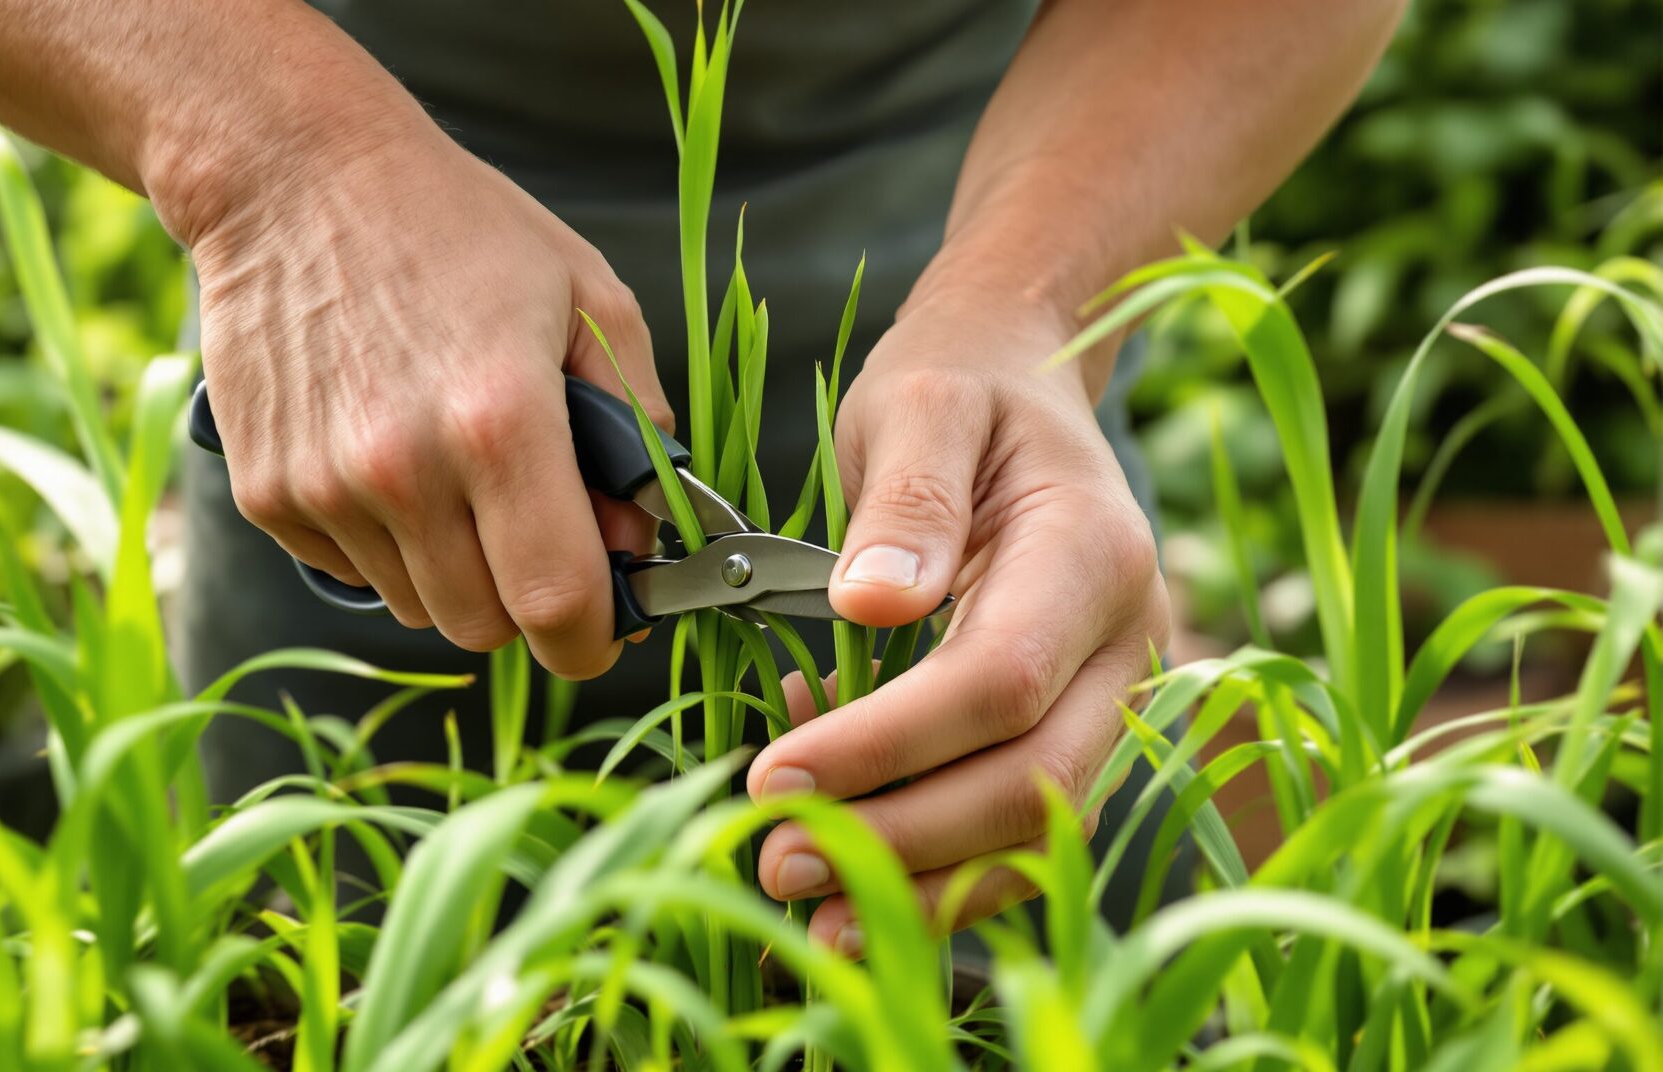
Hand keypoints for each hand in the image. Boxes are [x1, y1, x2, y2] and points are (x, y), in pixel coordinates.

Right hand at [174, 109, 669, 678]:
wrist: (294, 176)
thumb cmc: (459, 230)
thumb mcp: (590, 299)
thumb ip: (639, 428)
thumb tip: (643, 538)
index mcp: (499, 422)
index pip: (556, 605)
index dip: (592, 638)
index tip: (604, 626)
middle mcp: (403, 471)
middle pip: (484, 627)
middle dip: (523, 597)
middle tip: (531, 526)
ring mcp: (322, 487)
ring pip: (417, 607)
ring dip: (452, 569)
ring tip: (452, 468)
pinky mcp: (265, 494)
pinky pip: (351, 572)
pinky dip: (383, 540)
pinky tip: (384, 452)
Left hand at [745, 300, 1168, 950]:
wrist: (1024, 381)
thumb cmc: (962, 388)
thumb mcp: (920, 402)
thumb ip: (906, 498)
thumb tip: (871, 606)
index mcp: (1092, 551)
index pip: (998, 682)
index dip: (888, 746)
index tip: (774, 775)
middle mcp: (1129, 641)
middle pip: (1035, 783)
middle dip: (904, 843)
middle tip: (775, 862)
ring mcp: (1116, 696)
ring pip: (1043, 829)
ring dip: (928, 886)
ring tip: (808, 913)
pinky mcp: (1080, 729)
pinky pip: (1029, 828)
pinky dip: (948, 874)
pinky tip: (859, 890)